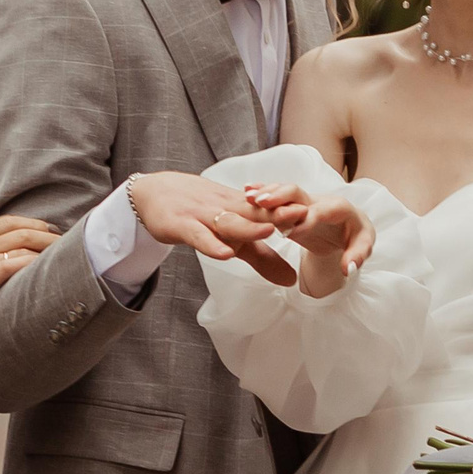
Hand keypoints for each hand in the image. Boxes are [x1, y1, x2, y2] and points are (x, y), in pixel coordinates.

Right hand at [0, 214, 56, 342]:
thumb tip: (4, 260)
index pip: (6, 222)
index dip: (33, 224)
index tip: (51, 231)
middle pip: (19, 230)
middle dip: (48, 234)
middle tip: (67, 242)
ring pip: (21, 243)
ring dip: (48, 248)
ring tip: (65, 256)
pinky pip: (15, 264)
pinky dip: (35, 263)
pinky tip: (49, 269)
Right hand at [128, 172, 294, 286]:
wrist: (154, 193)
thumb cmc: (199, 213)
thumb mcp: (232, 237)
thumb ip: (262, 259)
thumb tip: (292, 281)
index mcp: (241, 210)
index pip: (269, 210)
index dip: (291, 212)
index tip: (318, 215)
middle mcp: (225, 209)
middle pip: (254, 212)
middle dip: (278, 213)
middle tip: (304, 214)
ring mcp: (203, 216)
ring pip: (229, 221)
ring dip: (248, 225)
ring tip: (269, 230)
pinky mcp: (181, 225)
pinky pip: (198, 235)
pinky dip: (210, 243)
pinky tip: (223, 252)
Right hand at [244, 182, 373, 298]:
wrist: (349, 227)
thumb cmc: (355, 236)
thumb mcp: (361, 246)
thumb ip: (357, 256)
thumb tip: (348, 267)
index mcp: (339, 208)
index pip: (322, 211)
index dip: (307, 219)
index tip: (292, 232)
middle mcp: (319, 200)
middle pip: (299, 193)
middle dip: (281, 196)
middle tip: (262, 203)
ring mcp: (304, 201)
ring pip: (283, 193)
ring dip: (266, 193)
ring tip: (248, 197)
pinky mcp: (293, 205)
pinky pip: (276, 198)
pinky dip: (263, 193)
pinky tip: (247, 191)